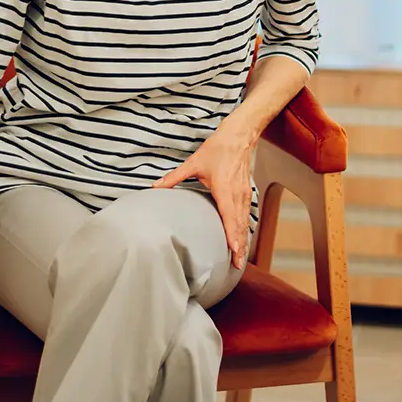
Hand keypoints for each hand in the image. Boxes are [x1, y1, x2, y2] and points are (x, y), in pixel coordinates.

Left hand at [153, 123, 252, 268]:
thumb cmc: (218, 149)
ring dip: (244, 239)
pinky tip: (243, 237)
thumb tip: (154, 186)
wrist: (239, 136)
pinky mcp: (246, 191)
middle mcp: (237, 194)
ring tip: (241, 257)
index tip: (234, 253)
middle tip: (237, 266)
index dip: (232, 236)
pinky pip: (248, 214)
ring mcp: (244, 193)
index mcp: (225, 190)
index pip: (230, 218)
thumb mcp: (194, 163)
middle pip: (240, 225)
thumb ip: (174, 177)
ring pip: (246, 221)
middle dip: (240, 246)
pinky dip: (245, 227)